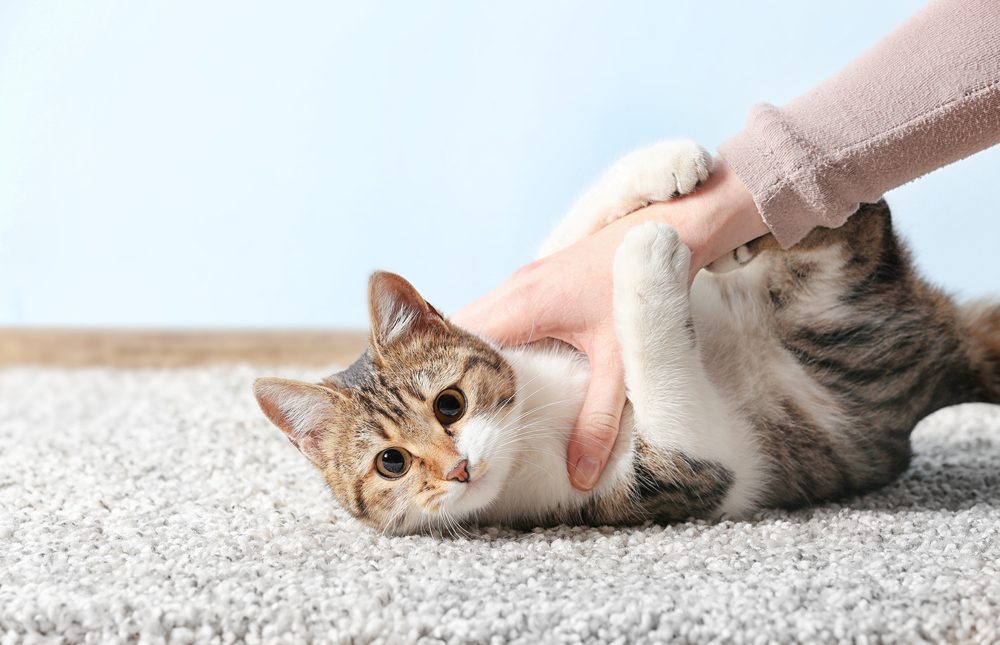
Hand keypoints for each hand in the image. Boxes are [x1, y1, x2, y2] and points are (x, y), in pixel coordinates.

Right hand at [452, 160, 765, 490]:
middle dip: (446, 371)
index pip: (461, 343)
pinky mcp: (535, 283)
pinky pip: (494, 315)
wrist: (666, 234)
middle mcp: (514, 289)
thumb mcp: (620, 362)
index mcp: (525, 305)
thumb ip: (598, 420)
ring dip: (465, 356)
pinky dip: (486, 343)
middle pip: (456, 332)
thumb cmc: (641, 292)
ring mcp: (522, 282)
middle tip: (443, 418)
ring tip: (461, 403)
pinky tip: (497, 374)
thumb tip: (579, 475)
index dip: (446, 380)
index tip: (440, 418)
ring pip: (472, 321)